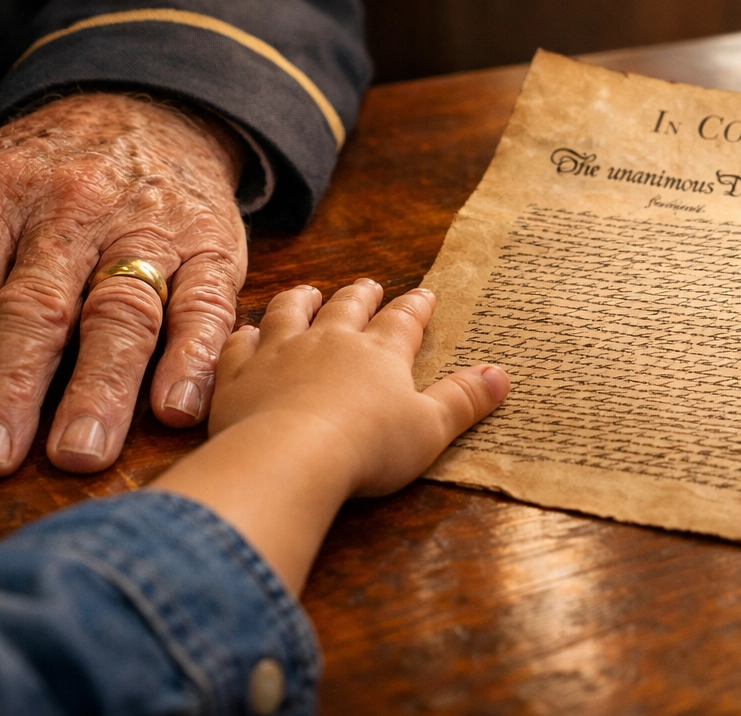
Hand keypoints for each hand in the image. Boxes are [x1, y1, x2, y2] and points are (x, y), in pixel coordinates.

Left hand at [0, 92, 247, 477]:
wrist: (152, 105)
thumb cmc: (44, 170)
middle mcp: (73, 212)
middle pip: (37, 307)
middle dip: (8, 386)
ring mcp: (149, 229)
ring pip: (123, 310)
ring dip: (100, 385)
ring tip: (77, 452)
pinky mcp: (213, 246)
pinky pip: (208, 304)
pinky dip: (197, 357)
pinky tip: (178, 409)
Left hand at [154, 280, 507, 590]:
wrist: (290, 455)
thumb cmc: (369, 446)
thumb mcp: (430, 428)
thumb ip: (463, 400)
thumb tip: (501, 375)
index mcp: (379, 353)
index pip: (402, 322)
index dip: (415, 307)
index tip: (424, 294)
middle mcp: (329, 340)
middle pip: (347, 308)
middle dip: (361, 296)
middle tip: (369, 285)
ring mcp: (280, 352)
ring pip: (290, 312)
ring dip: (302, 300)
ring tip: (308, 292)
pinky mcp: (239, 373)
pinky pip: (241, 343)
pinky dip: (245, 335)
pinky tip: (247, 334)